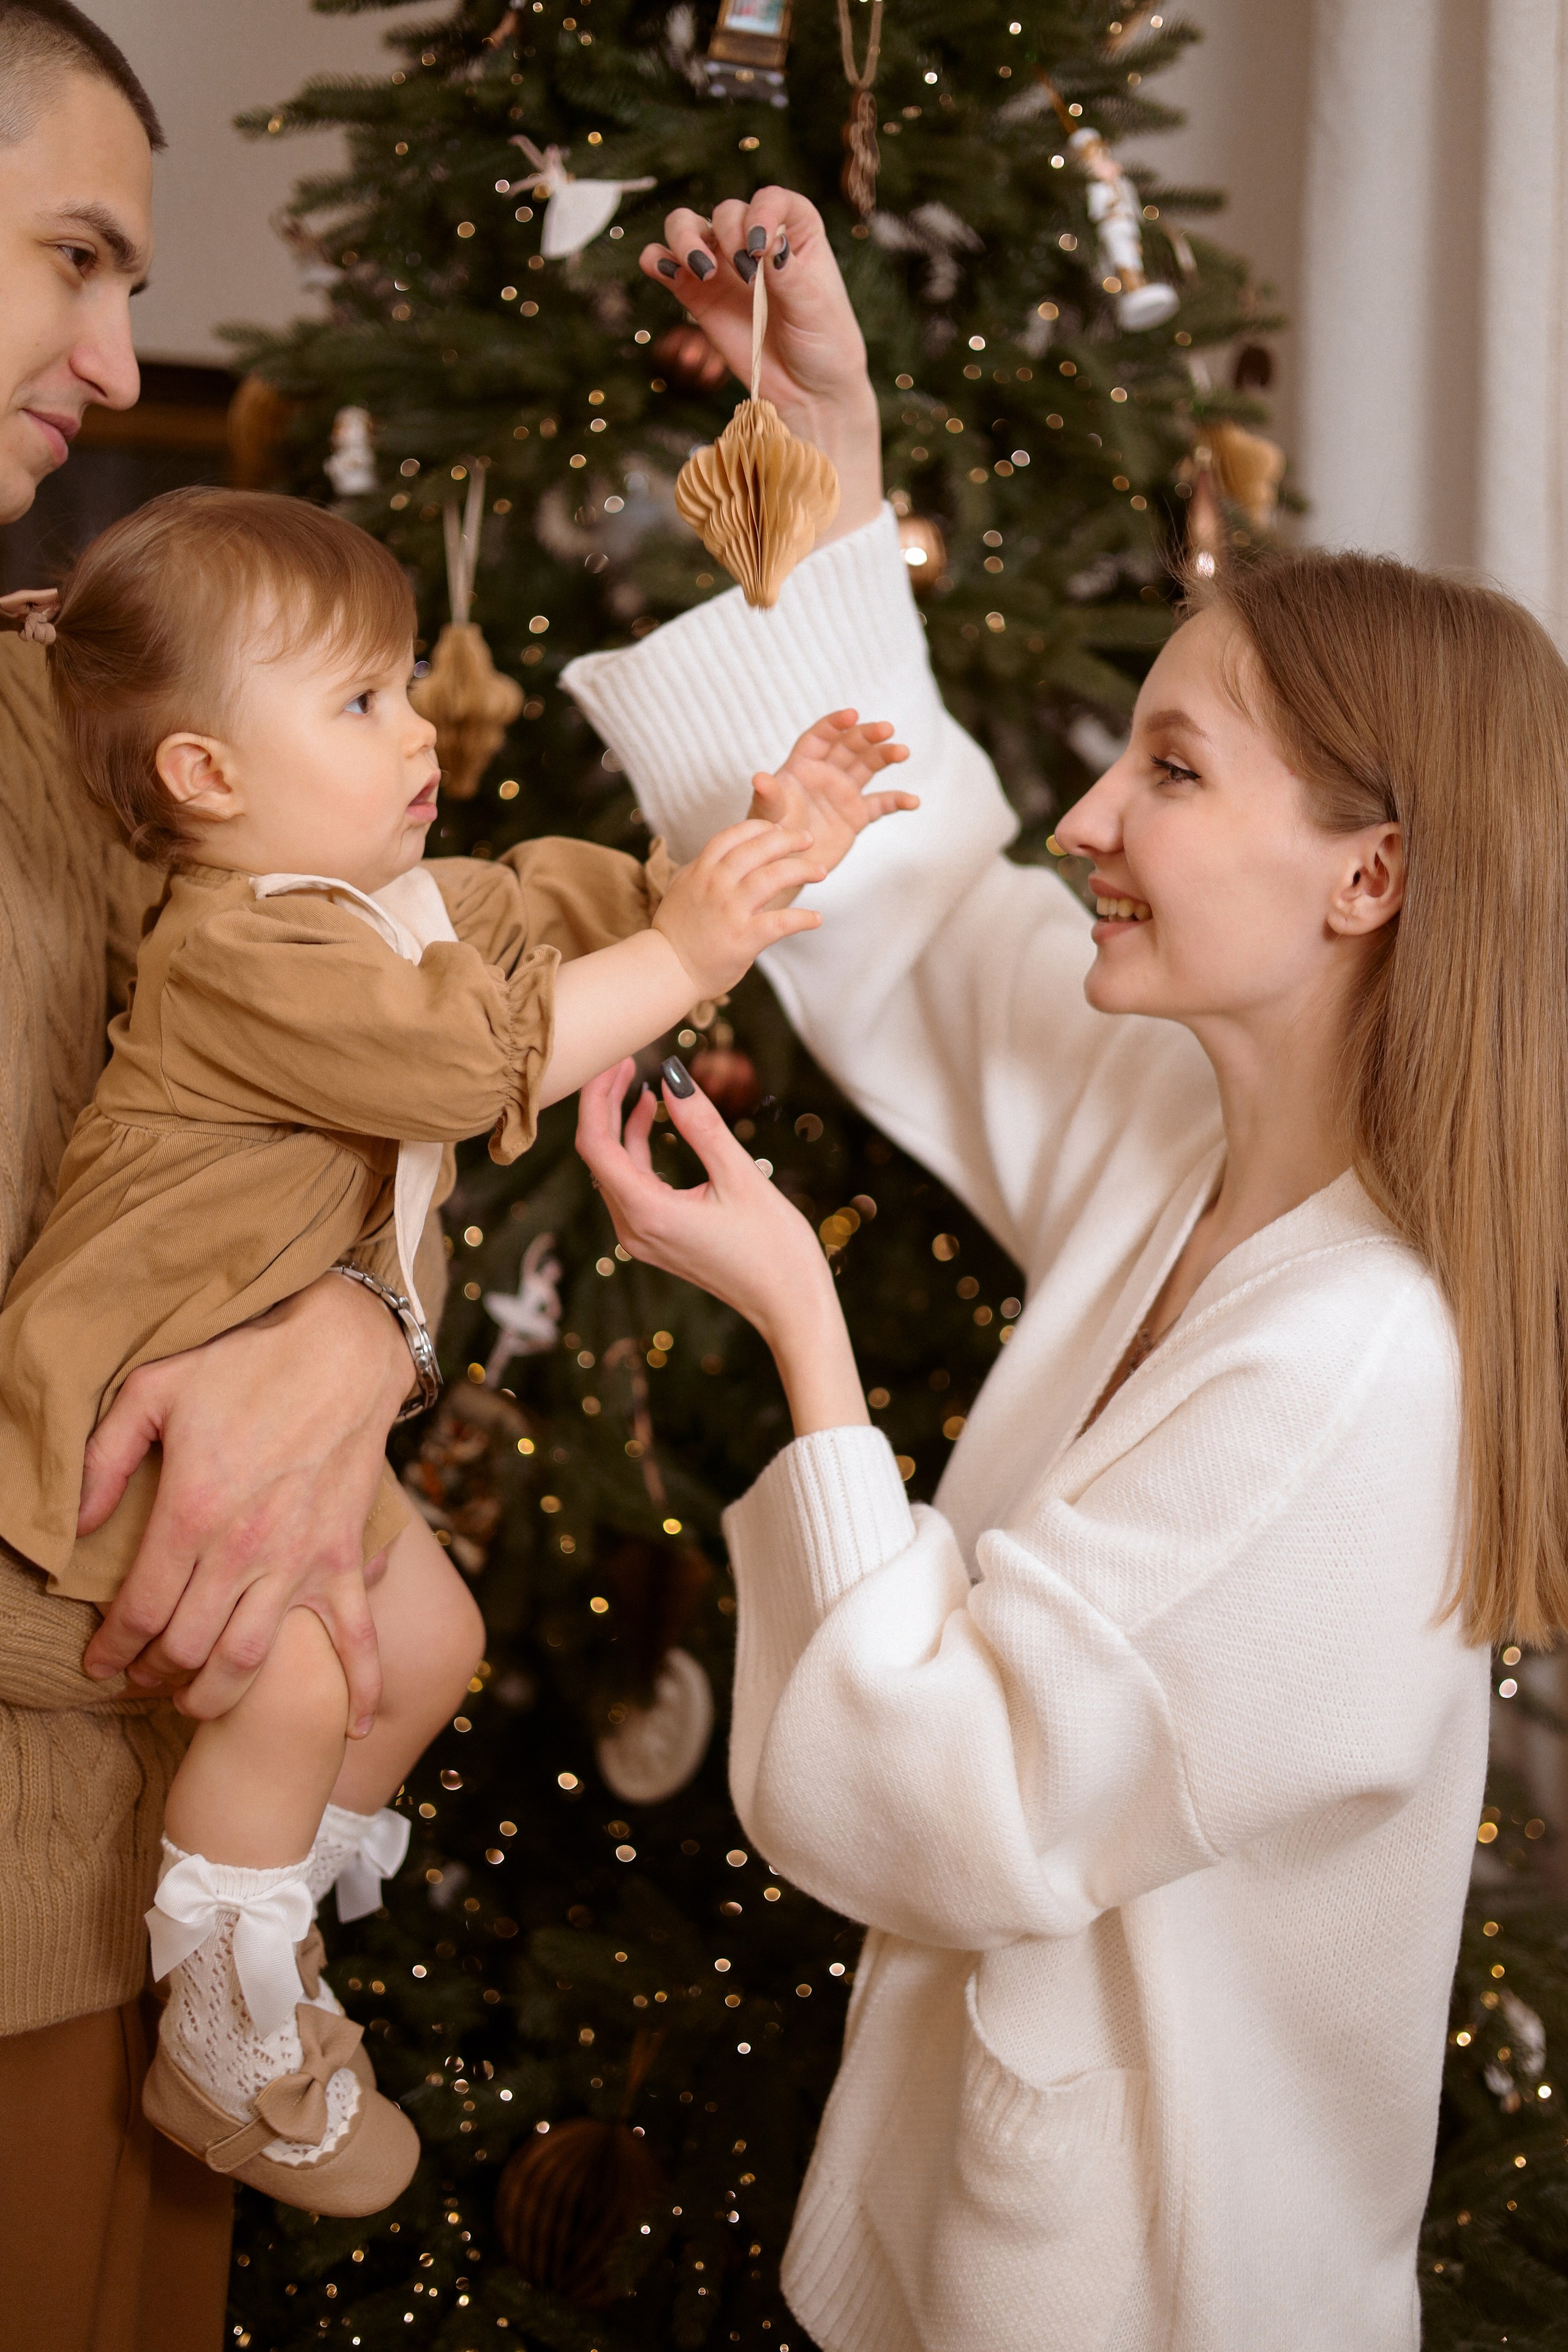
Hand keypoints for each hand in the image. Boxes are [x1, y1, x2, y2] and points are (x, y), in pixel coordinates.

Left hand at [79, 1273, 414, 1728]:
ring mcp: (299, 1559)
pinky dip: (359, 1687)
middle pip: (187, 1647)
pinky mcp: (344, 1557)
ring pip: (250, 1659)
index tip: (97, 1664)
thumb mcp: (153, 1391)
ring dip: (217, 1694)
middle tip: (141, 1678)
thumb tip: (77, 1530)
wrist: (340, 1352)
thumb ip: (103, 1460)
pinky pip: (356, 1635)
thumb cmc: (243, 1365)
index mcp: (191, 1512)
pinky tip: (349, 1730)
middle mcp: (244, 1549)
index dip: (110, 1649)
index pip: (138, 1610)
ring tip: (196, 1699)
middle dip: (154, 1675)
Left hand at [576, 1061, 868, 1436]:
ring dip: (620, 1124)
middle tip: (624, 1060)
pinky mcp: (657, 1239)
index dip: (598, 1097)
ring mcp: (642, 1238)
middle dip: (605, 1104)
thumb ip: (702, 1125)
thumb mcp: (741, 1178)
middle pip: (597, 1155)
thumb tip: (672, 1076)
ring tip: (639, 1082)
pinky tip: (651, 1119)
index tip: (618, 1060)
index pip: (596, 1145)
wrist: (791, 1307)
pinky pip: (631, 1185)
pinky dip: (636, 1149)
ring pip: (612, 1170)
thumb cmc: (775, 1248)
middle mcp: (633, 1229)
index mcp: (647, 1213)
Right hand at [641, 186, 882, 538]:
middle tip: (746, 274)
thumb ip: (789, 273)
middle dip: (730, 233)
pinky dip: (656, 260)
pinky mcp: (697, 296)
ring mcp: (722, 267)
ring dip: (685, 238)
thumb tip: (763, 243)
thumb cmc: (824, 346)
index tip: (761, 246)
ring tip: (703, 271)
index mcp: (795, 234)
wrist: (808, 394)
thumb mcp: (816, 309)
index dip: (762, 211)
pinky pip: (663, 264)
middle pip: (726, 210)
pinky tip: (665, 274)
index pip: (771, 199)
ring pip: (687, 226)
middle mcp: (754, 243)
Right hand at [653, 816, 826, 996]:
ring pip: (773, 877)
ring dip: (801, 870)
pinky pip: (781, 922)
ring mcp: (730, 910)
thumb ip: (705, 870)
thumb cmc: (677, 932)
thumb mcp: (683, 889)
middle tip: (808, 839)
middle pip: (758, 848)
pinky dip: (803, 918)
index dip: (759, 827)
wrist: (667, 969)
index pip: (733, 835)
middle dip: (788, 839)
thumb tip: (727, 855)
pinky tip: (816, 918)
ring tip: (820, 871)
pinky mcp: (743, 938)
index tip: (777, 828)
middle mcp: (716, 885)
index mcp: (701, 871)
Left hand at [749, 709, 915, 894]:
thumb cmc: (767, 836)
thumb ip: (768, 796)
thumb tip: (759, 778)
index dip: (834, 724)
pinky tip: (912, 801)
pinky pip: (879, 804)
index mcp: (801, 767)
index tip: (852, 715)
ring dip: (885, 756)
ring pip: (867, 767)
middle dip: (867, 736)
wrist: (782, 867)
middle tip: (886, 729)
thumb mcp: (766, 815)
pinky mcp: (855, 816)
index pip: (819, 738)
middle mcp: (824, 774)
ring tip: (902, 752)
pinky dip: (896, 801)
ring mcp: (842, 793)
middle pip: (848, 746)